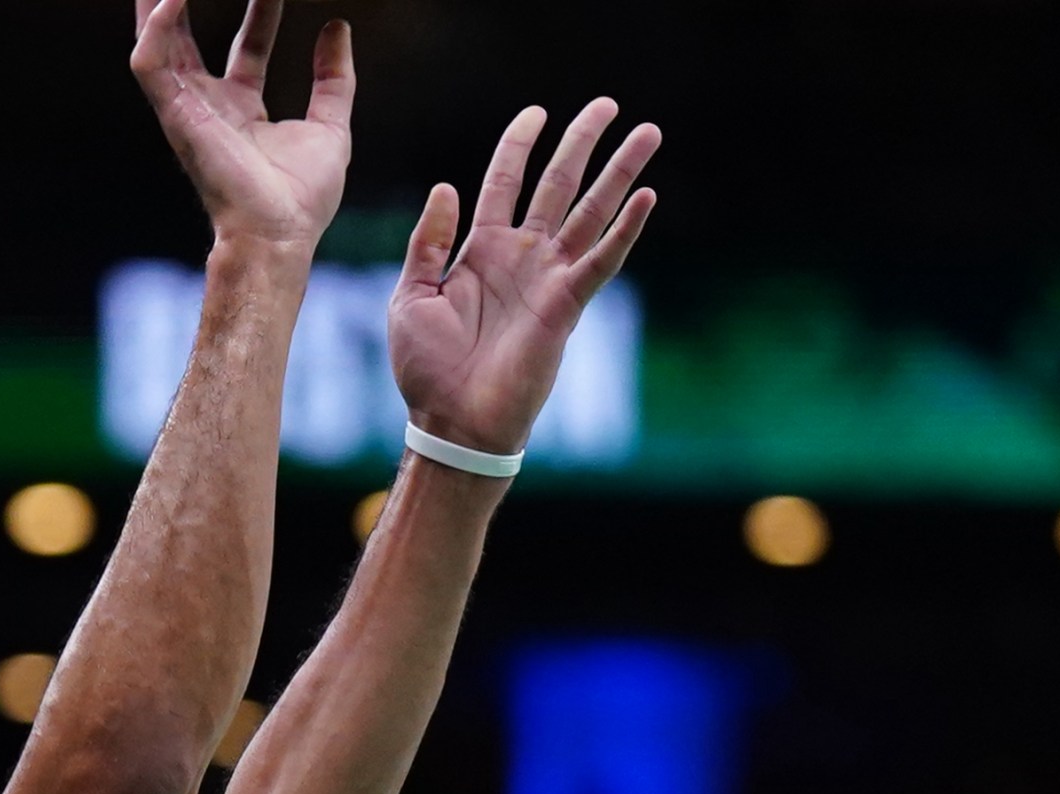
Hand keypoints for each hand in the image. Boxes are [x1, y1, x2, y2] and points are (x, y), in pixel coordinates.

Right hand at [131, 0, 353, 254]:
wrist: (278, 235)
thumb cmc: (302, 200)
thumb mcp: (331, 126)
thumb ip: (334, 78)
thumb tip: (337, 27)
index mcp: (243, 111)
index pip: (247, 46)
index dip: (261, 11)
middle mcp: (210, 108)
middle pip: (192, 38)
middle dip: (189, 1)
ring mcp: (188, 111)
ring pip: (158, 40)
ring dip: (160, 3)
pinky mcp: (175, 116)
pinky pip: (150, 62)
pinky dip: (154, 26)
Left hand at [389, 99, 660, 457]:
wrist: (453, 424)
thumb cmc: (427, 371)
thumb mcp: (411, 297)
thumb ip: (428, 243)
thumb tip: (446, 186)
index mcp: (482, 250)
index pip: (505, 181)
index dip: (519, 144)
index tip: (537, 113)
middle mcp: (522, 257)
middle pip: (558, 183)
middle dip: (583, 142)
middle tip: (608, 104)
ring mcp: (548, 279)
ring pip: (590, 211)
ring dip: (620, 172)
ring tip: (648, 133)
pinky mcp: (566, 306)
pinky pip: (601, 259)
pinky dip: (625, 229)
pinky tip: (647, 196)